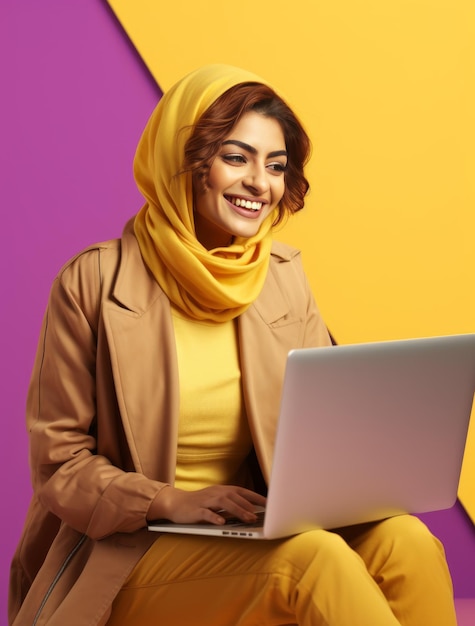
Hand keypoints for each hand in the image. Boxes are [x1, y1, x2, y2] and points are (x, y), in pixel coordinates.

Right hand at [147, 484, 266, 525]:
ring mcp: (205, 500)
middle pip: (234, 497)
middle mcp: (216, 492)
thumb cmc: (200, 504)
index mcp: (222, 490)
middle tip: (258, 516)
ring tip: (248, 518)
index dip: (256, 497)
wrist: (176, 503)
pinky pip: (206, 513)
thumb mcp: (217, 501)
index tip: (269, 504)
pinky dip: (215, 517)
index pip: (243, 491)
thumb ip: (231, 504)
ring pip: (224, 503)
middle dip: (248, 506)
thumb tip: (251, 512)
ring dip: (238, 510)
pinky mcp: (196, 510)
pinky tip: (222, 522)